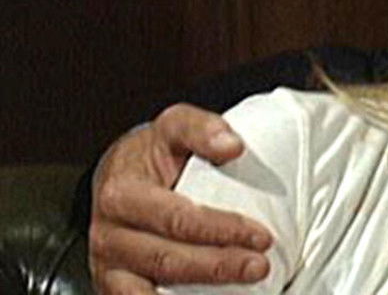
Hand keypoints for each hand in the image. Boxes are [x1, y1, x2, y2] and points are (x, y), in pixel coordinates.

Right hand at [89, 103, 273, 293]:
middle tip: (261, 264)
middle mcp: (108, 233)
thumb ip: (202, 129)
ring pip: (152, 289)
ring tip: (245, 285)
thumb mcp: (176, 127)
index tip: (262, 235)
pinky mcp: (111, 285)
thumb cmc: (156, 152)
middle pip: (167, 258)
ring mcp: (107, 264)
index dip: (220, 229)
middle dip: (219, 265)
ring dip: (201, 293)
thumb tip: (233, 146)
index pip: (177, 218)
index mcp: (121, 193)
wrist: (119, 174)